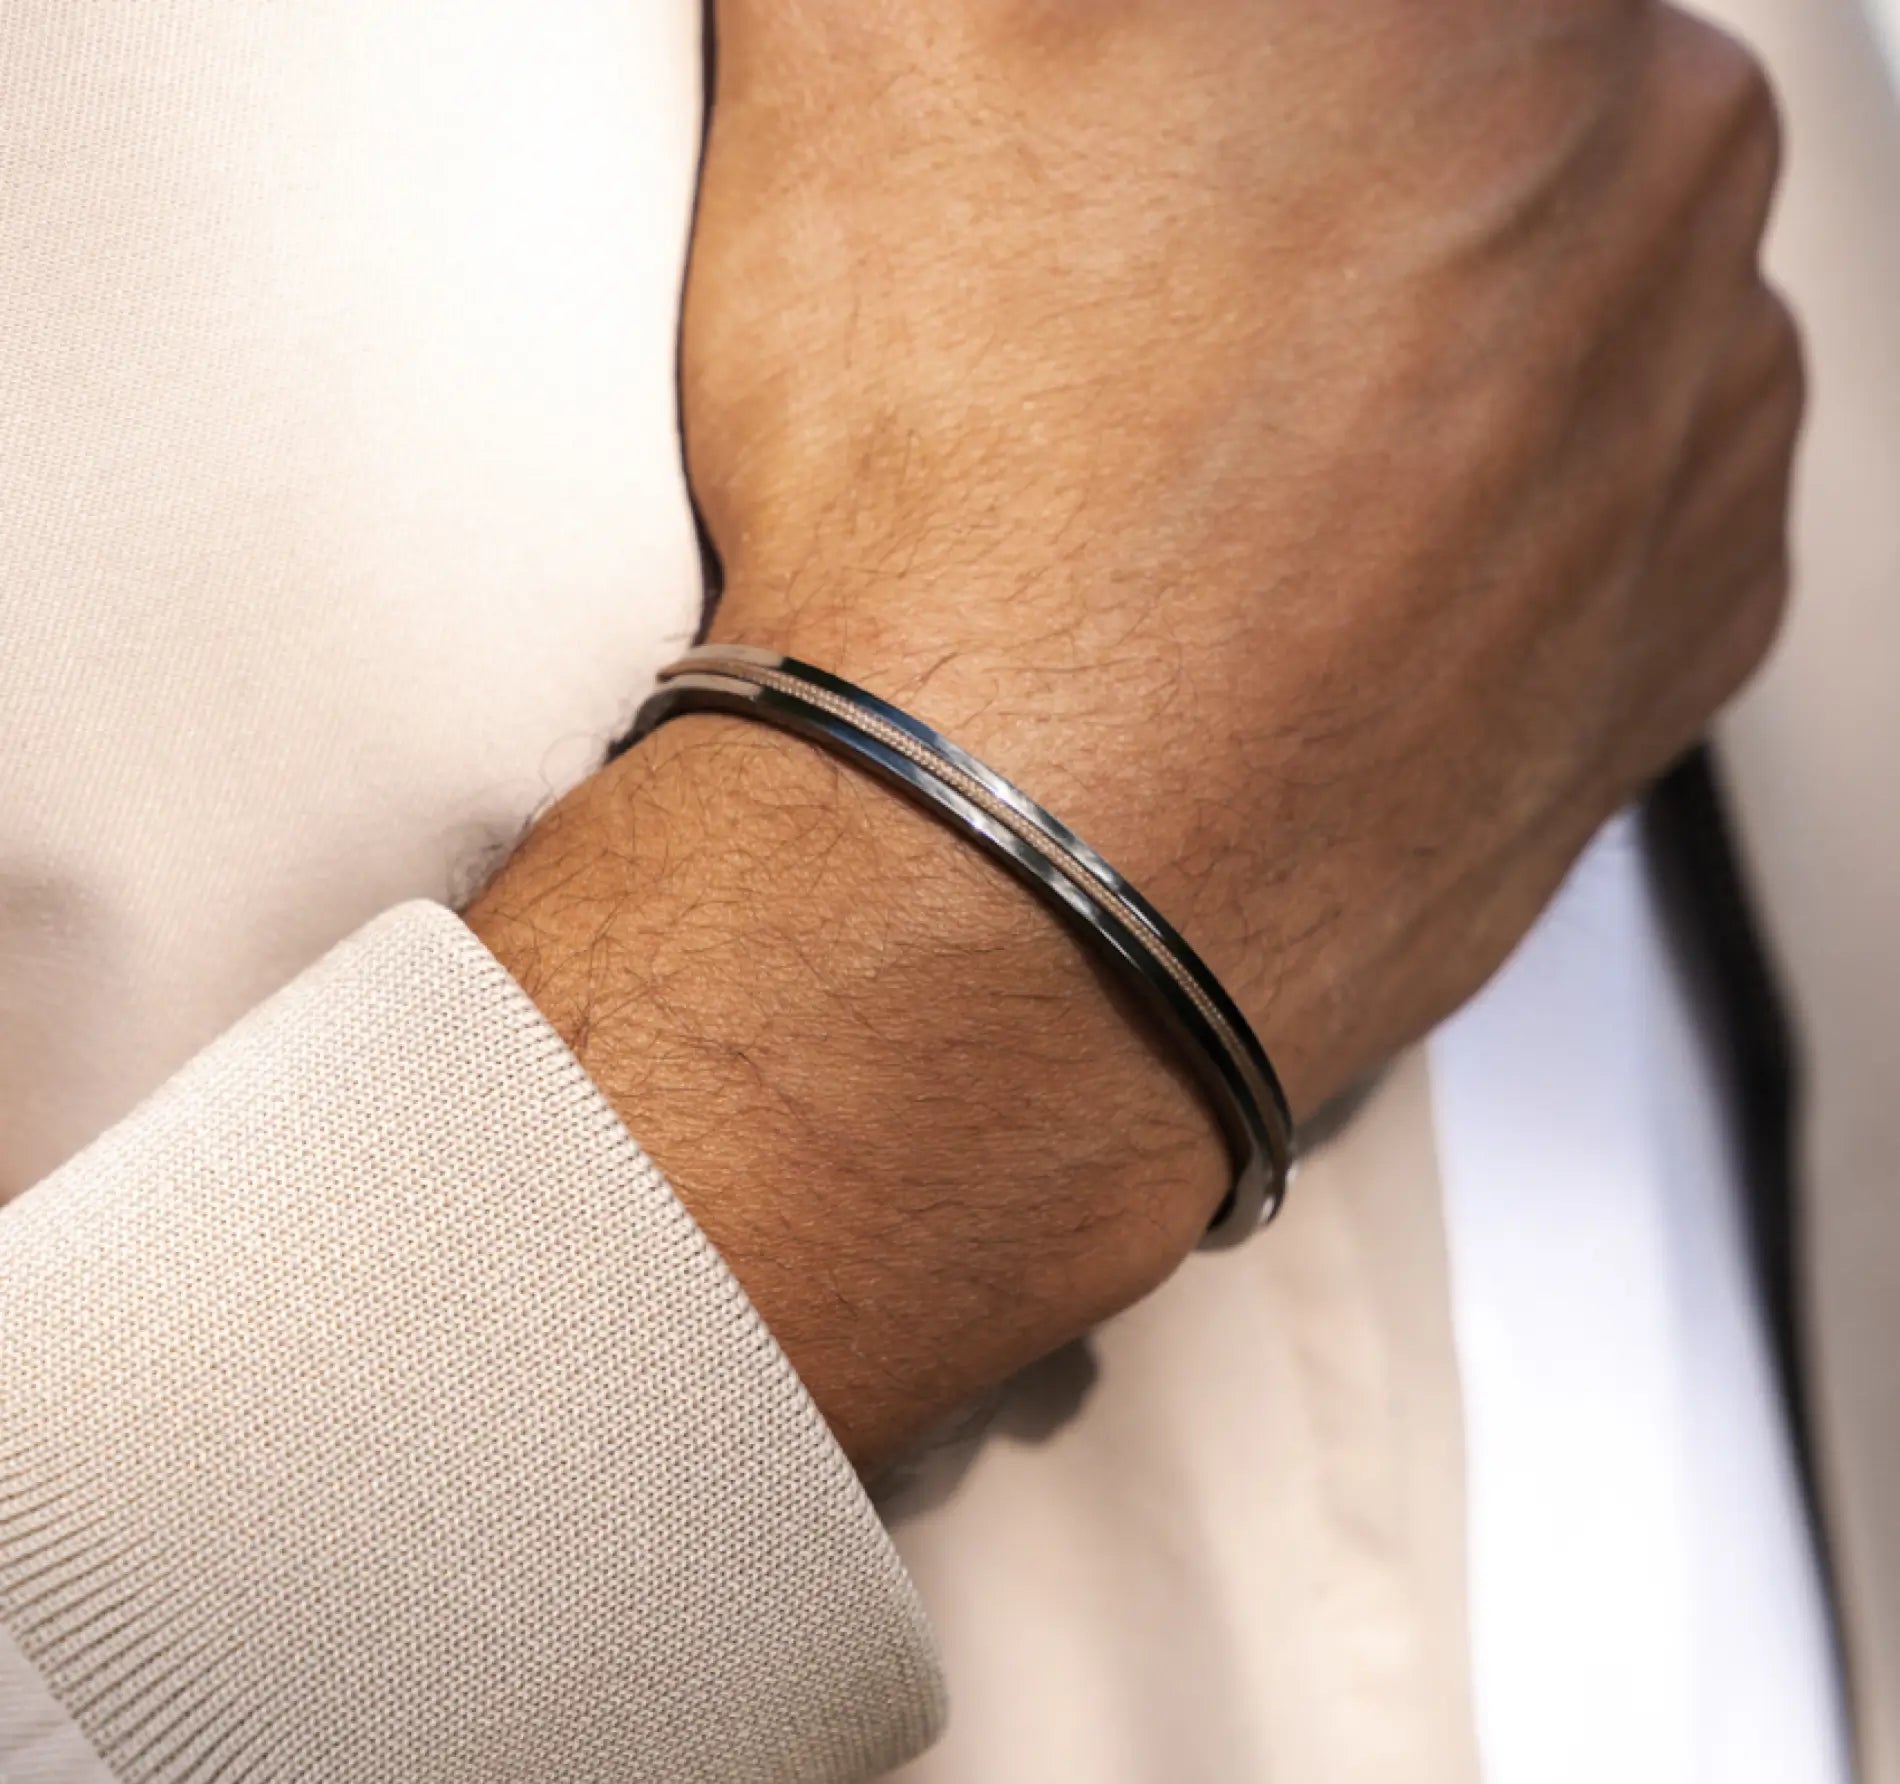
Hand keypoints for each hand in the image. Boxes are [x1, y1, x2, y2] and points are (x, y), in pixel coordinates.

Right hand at [686, 0, 1800, 1121]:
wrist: (1008, 905)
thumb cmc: (951, 520)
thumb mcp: (862, 59)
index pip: (1391, 17)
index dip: (1214, 74)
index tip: (1143, 145)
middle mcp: (1656, 179)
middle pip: (1477, 113)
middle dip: (1320, 180)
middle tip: (1143, 307)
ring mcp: (1694, 427)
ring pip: (1552, 312)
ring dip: (1415, 358)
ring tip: (1208, 486)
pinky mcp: (1677, 635)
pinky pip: (1602, 514)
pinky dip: (1483, 533)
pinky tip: (1314, 595)